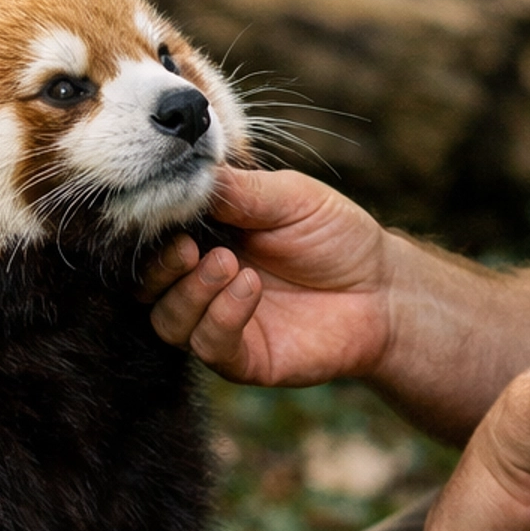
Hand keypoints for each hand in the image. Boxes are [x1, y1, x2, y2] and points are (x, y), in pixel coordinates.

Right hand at [142, 167, 392, 386]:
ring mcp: (219, 324)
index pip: (154, 240)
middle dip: (159, 268)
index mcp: (204, 240)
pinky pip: (210, 347)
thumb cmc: (334, 236)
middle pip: (146, 288)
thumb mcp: (287, 197)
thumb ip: (237, 190)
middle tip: (188, 248)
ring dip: (190, 294)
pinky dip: (222, 316)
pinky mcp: (243, 360)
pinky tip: (250, 288)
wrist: (382, 288)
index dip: (149, 229)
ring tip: (228, 266)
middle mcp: (201, 285)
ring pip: (168, 322)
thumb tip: (185, 170)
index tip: (162, 211)